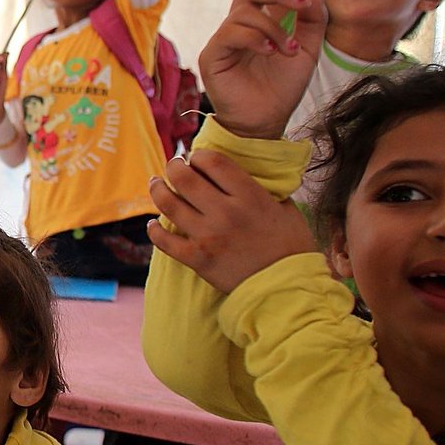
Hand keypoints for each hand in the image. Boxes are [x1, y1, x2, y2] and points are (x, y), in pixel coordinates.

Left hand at [147, 150, 315, 293]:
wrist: (287, 290)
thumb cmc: (291, 248)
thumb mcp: (286, 209)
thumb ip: (263, 189)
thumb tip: (244, 174)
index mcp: (249, 196)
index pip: (212, 161)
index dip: (199, 154)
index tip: (197, 157)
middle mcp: (225, 212)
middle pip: (184, 177)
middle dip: (174, 165)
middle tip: (175, 165)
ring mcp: (208, 236)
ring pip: (168, 204)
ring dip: (158, 189)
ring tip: (157, 183)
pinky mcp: (198, 259)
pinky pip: (164, 241)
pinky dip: (154, 230)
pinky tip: (154, 223)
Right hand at [199, 0, 324, 138]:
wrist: (267, 121)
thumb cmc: (283, 87)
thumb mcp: (308, 49)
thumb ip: (314, 19)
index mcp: (258, 21)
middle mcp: (238, 25)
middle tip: (298, 2)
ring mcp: (224, 38)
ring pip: (243, 10)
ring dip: (272, 26)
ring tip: (287, 48)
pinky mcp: (214, 53)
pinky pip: (232, 32)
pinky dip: (256, 38)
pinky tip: (272, 51)